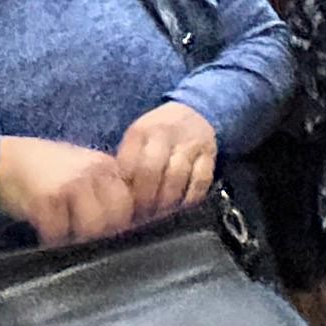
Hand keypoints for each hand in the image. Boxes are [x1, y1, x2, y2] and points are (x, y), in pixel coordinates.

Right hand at [0, 135, 140, 245]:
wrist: (2, 160)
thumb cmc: (44, 168)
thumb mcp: (81, 168)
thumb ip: (103, 188)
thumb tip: (126, 222)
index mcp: (105, 165)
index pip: (130, 204)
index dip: (120, 224)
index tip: (107, 233)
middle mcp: (92, 171)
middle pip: (114, 220)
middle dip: (99, 234)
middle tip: (80, 235)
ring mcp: (71, 183)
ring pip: (91, 229)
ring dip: (76, 237)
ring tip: (62, 232)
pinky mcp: (47, 197)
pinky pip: (59, 232)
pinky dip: (51, 237)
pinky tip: (44, 229)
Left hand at [109, 101, 218, 220]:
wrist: (196, 111)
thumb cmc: (159, 132)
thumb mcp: (138, 136)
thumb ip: (127, 159)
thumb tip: (116, 192)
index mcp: (141, 130)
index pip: (129, 164)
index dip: (126, 188)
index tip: (124, 205)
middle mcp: (165, 134)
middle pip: (151, 171)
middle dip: (145, 198)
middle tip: (143, 214)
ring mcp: (189, 142)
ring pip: (176, 177)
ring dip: (167, 200)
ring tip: (160, 212)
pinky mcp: (209, 153)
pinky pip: (200, 181)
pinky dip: (190, 197)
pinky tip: (181, 204)